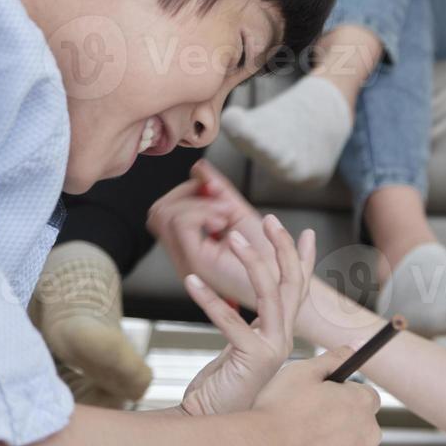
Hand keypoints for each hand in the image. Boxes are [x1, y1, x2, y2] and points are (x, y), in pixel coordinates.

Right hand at [147, 160, 273, 301]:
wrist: (286, 277)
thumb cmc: (271, 254)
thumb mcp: (239, 214)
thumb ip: (218, 190)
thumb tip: (199, 167)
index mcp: (191, 246)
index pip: (163, 210)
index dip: (187, 191)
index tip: (216, 195)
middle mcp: (184, 255)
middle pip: (158, 211)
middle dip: (188, 194)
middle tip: (220, 206)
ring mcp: (186, 260)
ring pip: (164, 214)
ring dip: (198, 204)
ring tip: (224, 217)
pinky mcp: (196, 262)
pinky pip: (180, 222)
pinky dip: (202, 211)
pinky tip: (223, 222)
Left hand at [180, 218, 315, 416]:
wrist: (210, 425)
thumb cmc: (221, 390)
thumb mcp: (240, 350)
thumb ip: (250, 328)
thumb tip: (250, 307)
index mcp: (280, 334)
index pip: (298, 289)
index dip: (303, 260)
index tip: (306, 233)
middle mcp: (283, 338)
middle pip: (291, 283)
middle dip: (282, 248)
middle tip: (270, 220)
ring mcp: (272, 349)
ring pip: (270, 294)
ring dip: (252, 261)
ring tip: (234, 238)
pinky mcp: (252, 358)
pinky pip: (231, 320)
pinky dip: (210, 299)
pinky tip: (192, 281)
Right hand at [252, 345, 382, 445]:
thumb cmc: (277, 413)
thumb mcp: (302, 371)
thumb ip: (334, 358)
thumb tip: (354, 347)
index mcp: (361, 402)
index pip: (366, 397)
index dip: (344, 400)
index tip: (327, 406)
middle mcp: (370, 433)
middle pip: (363, 426)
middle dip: (344, 426)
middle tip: (312, 429)